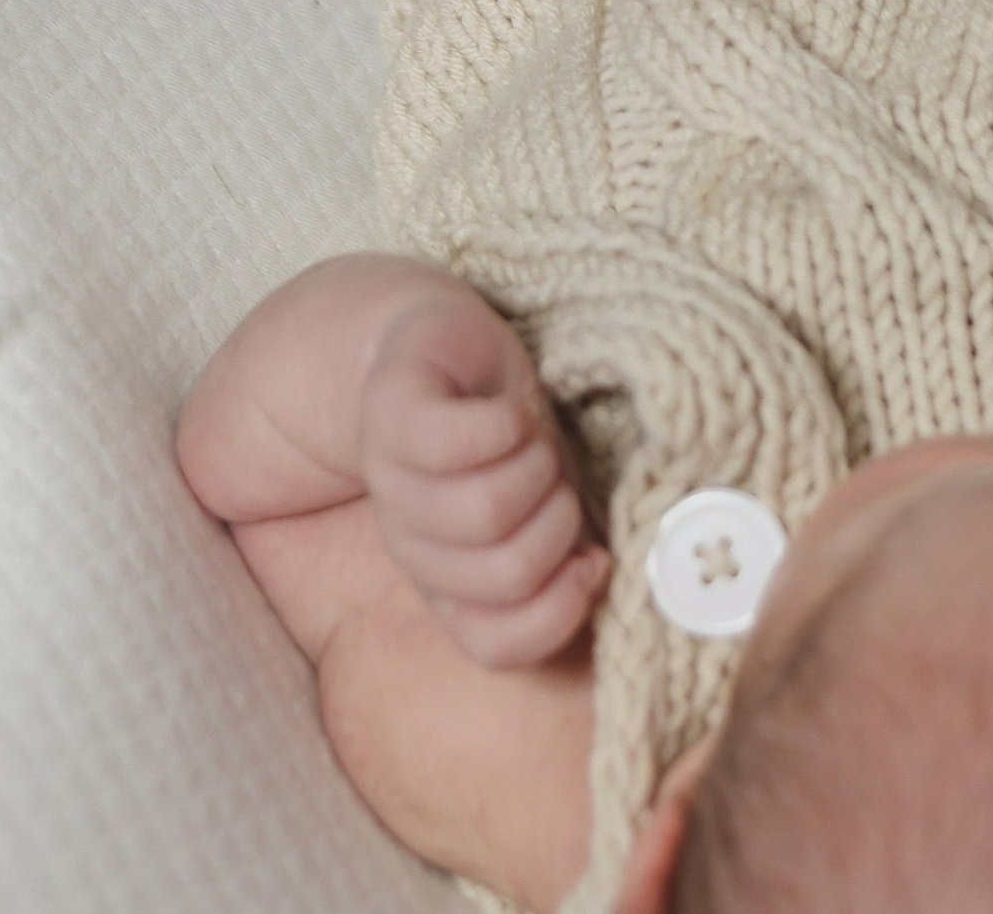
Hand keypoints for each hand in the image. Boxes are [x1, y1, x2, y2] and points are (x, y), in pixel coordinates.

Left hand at [358, 287, 608, 666]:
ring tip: (531, 437)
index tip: (590, 556)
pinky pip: (456, 442)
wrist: (425, 349)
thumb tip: (599, 574)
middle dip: (559, 520)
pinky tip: (509, 409)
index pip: (494, 643)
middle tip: (553, 477)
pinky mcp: (392, 412)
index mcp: (444, 582)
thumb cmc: (493, 432)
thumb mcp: (537, 505)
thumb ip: (562, 559)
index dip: (561, 608)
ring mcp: (393, 480)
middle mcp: (411, 544)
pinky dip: (504, 424)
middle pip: (508, 571)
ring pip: (487, 510)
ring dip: (536, 463)